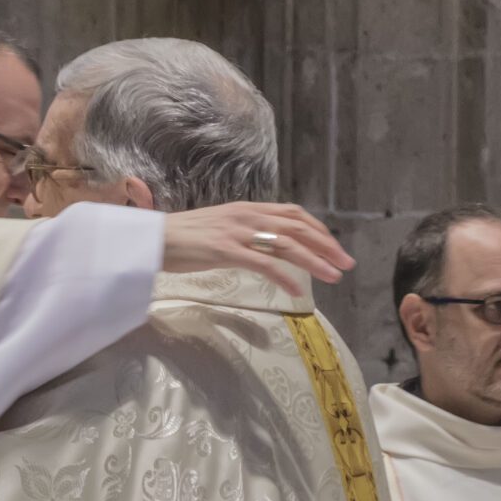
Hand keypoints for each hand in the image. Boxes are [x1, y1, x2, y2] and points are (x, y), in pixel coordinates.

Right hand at [160, 202, 352, 297]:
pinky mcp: (226, 250)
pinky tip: (297, 291)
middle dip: (327, 245)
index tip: (335, 247)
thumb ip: (246, 232)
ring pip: (287, 244)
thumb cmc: (184, 238)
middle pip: (298, 227)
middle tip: (347, 263)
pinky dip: (284, 277)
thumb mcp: (222, 229)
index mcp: (248, 209)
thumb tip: (268, 245)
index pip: (294, 214)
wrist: (153, 239)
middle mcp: (247, 216)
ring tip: (334, 277)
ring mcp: (237, 232)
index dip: (319, 229)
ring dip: (315, 261)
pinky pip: (263, 264)